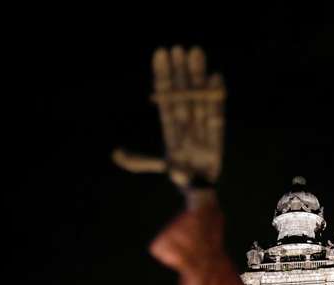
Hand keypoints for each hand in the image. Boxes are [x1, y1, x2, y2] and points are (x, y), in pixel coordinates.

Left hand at [113, 46, 224, 188]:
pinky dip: (216, 97)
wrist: (199, 187)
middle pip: (182, 92)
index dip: (162, 76)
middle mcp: (185, 122)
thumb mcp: (156, 167)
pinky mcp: (217, 133)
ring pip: (199, 96)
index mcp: (170, 127)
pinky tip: (215, 77)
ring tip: (197, 52)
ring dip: (198, 75)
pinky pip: (217, 112)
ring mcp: (201, 125)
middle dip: (181, 71)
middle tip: (179, 48)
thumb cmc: (179, 176)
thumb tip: (116, 154)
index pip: (165, 97)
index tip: (161, 54)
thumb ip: (139, 162)